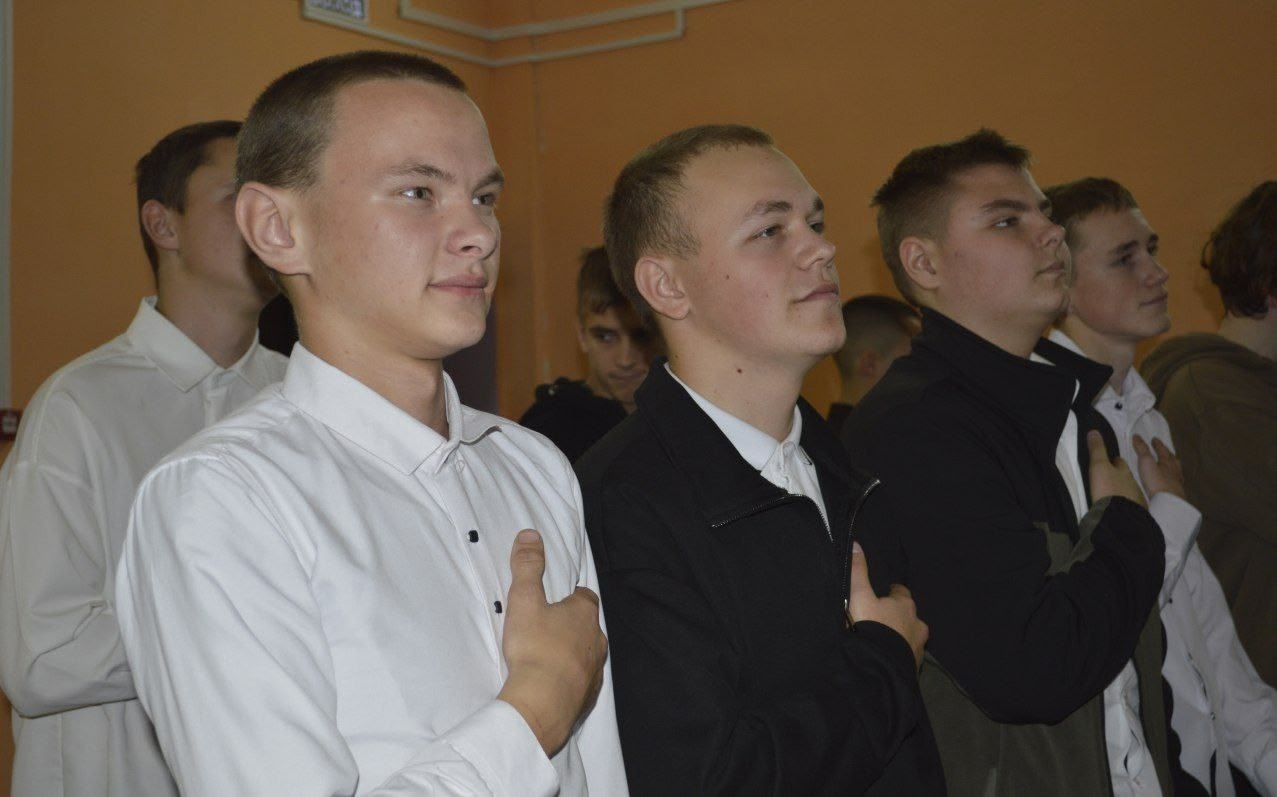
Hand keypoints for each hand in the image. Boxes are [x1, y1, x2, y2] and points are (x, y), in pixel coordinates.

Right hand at [497, 530, 607, 757]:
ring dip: (572, 654)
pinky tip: (554, 685)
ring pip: (587, 655)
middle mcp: (597, 640)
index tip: (556, 601)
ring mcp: (595, 670)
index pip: (585, 597)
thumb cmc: (535, 648)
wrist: (543, 703)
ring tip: (548, 658)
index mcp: (584, 614)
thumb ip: (527, 567)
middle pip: (588, 627)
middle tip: (548, 629)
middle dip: (572, 626)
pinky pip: (582, 683)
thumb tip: (530, 534)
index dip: (571, 598)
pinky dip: (571, 681)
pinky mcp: (589, 697)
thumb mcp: (524, 600)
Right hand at [847, 543, 927, 669]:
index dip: (891, 593)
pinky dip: (898, 653)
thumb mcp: (859, 596)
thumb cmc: (871, 626)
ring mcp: (918, 645)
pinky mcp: (914, 664)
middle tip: (878, 619)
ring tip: (882, 641)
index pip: (901, 592)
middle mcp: (917, 623)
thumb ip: (858, 571)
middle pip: (907, 614)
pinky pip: (907, 654)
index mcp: (905, 604)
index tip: (881, 595)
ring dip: (899, 636)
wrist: (881, 666)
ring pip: (910, 635)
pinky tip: (886, 657)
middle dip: (896, 616)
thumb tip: (857, 544)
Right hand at [1086, 430, 1146, 508]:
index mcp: (1124, 471)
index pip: (1119, 462)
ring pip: (1131, 490)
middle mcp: (1133, 483)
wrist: (1120, 515)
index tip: (1112, 460)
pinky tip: (1123, 507)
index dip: (1115, 460)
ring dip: (1126, 489)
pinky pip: (1132, 505)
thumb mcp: (1099, 466)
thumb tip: (1094, 432)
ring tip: (1118, 492)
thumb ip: (1097, 449)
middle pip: (1127, 476)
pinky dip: (1128, 503)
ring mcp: (1136, 499)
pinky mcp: (1136, 513)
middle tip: (1115, 475)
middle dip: (1122, 474)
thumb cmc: (1108, 488)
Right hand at [1132, 435, 1185, 499]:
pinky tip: (1172, 483)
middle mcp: (1175, 471)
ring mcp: (1178, 482)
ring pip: (1177, 471)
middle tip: (1165, 451)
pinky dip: (1174, 480)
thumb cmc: (1157, 481)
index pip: (1162, 450)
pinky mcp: (1177, 494)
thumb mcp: (1146, 462)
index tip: (1154, 439)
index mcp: (1167, 462)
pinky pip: (1177, 483)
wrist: (1169, 502)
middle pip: (1173, 460)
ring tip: (1170, 466)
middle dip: (1168, 454)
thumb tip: (1137, 436)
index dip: (1158, 444)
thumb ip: (1142, 449)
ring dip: (1173, 467)